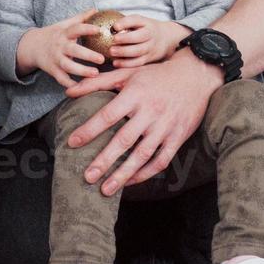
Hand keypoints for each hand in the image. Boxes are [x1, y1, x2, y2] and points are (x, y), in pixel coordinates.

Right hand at [17, 10, 108, 87]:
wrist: (32, 46)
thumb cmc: (54, 35)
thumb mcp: (64, 25)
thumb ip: (80, 18)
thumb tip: (96, 9)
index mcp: (64, 34)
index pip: (75, 29)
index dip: (87, 29)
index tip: (99, 30)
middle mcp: (59, 46)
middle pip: (73, 50)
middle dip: (87, 55)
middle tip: (102, 59)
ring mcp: (55, 59)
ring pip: (68, 66)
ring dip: (81, 71)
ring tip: (95, 74)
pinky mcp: (53, 70)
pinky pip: (61, 79)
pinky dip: (70, 84)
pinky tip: (81, 87)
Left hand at [62, 50, 222, 194]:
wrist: (194, 76)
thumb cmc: (155, 75)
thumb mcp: (127, 74)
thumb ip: (97, 83)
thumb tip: (68, 91)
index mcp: (135, 94)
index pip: (108, 115)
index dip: (90, 130)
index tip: (73, 143)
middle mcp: (151, 111)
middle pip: (124, 140)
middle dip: (105, 160)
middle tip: (87, 177)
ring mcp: (166, 126)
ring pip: (143, 155)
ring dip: (124, 174)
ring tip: (106, 189)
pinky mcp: (178, 137)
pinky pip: (161, 160)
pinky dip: (145, 173)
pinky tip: (130, 182)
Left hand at [108, 16, 191, 68]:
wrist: (167, 38)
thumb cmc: (144, 29)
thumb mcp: (139, 22)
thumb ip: (125, 23)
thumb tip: (101, 25)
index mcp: (146, 23)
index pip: (136, 20)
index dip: (125, 23)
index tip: (114, 27)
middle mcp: (150, 34)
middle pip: (140, 37)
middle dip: (126, 39)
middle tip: (113, 41)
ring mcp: (151, 47)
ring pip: (139, 51)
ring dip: (124, 52)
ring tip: (111, 52)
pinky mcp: (149, 58)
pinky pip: (138, 62)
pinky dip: (126, 64)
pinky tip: (115, 63)